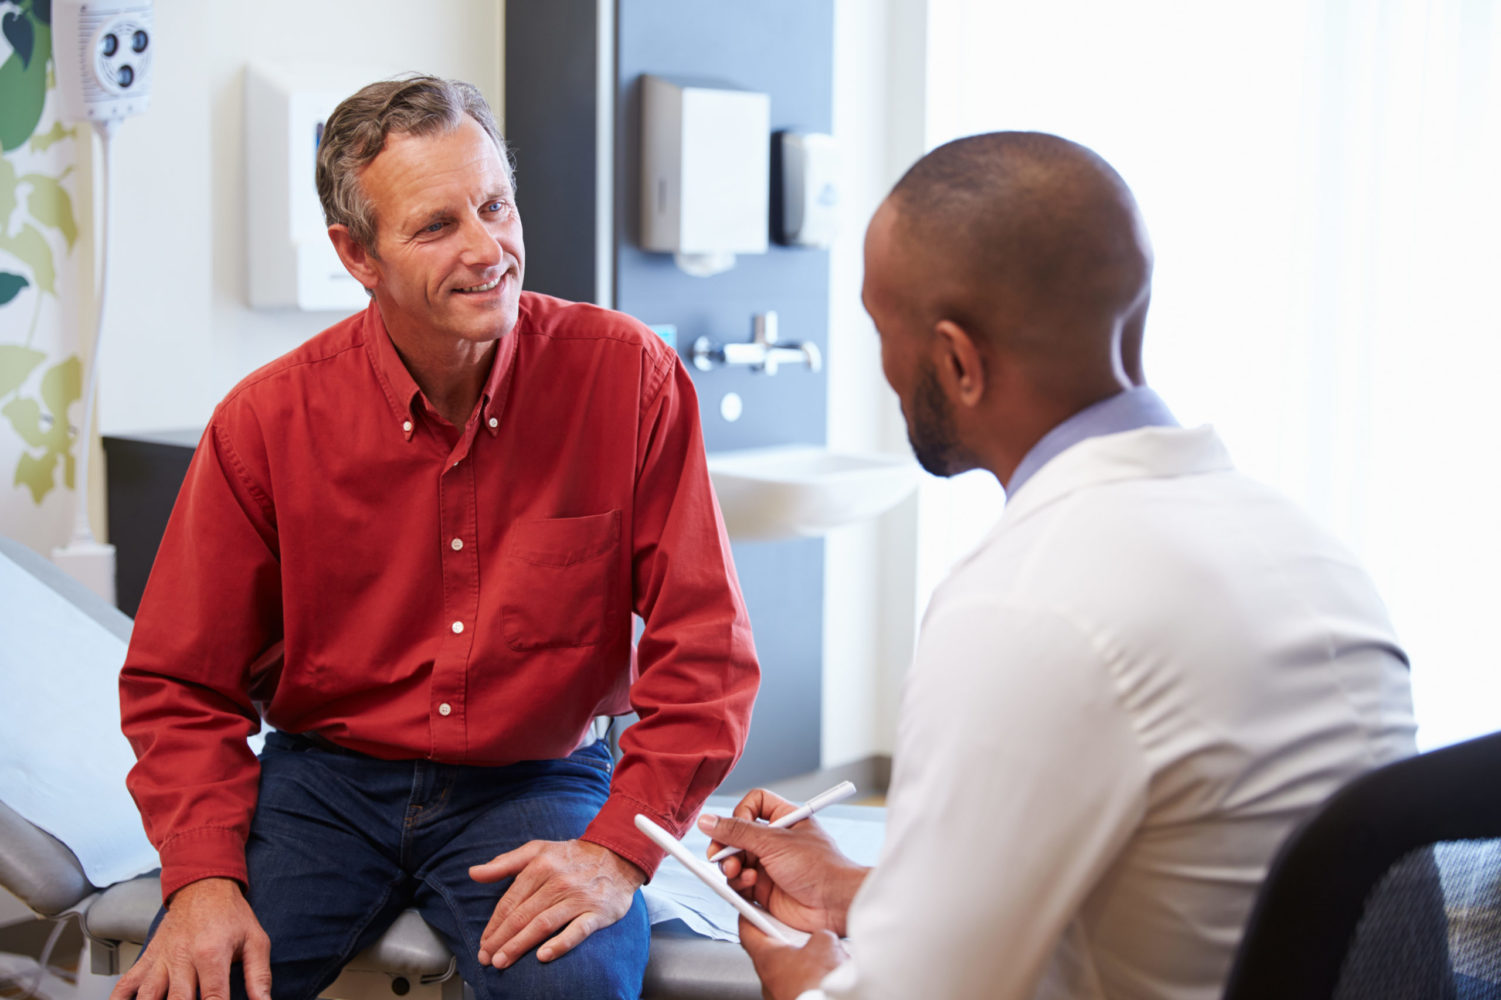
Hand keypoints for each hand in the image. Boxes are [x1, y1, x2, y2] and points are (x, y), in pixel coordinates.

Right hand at [108, 877, 270, 999]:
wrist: (203, 885)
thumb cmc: (231, 915)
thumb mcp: (255, 940)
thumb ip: (259, 976)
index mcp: (211, 954)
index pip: (214, 997)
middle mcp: (182, 958)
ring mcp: (161, 960)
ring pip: (147, 996)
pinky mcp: (147, 959)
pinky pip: (125, 985)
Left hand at [469, 839, 644, 967]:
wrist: (618, 855)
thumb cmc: (572, 856)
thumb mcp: (537, 850)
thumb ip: (504, 862)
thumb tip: (473, 872)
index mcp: (540, 866)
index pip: (510, 901)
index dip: (493, 924)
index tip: (483, 943)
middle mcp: (557, 882)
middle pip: (522, 916)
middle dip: (500, 940)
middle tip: (487, 959)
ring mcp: (578, 898)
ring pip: (543, 924)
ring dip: (520, 945)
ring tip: (503, 961)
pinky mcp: (597, 913)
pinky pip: (577, 931)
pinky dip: (559, 944)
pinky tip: (542, 957)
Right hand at [698, 788, 868, 934]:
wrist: (834, 904)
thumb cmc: (819, 867)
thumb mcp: (774, 841)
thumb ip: (737, 831)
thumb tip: (707, 820)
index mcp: (784, 819)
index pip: (753, 804)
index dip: (741, 813)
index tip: (737, 826)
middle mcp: (775, 841)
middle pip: (737, 835)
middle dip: (726, 846)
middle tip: (720, 855)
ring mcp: (769, 866)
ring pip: (734, 861)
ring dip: (731, 866)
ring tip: (738, 872)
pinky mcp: (764, 890)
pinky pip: (739, 884)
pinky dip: (739, 884)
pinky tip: (750, 885)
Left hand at [739, 917, 846, 999]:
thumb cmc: (815, 984)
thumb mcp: (824, 943)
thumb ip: (820, 935)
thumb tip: (824, 940)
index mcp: (766, 958)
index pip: (747, 932)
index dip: (749, 918)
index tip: (749, 909)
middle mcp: (767, 979)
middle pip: (771, 952)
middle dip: (788, 943)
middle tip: (803, 936)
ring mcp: (777, 995)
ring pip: (787, 972)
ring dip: (802, 965)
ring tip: (824, 962)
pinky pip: (798, 988)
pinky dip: (809, 982)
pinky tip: (826, 979)